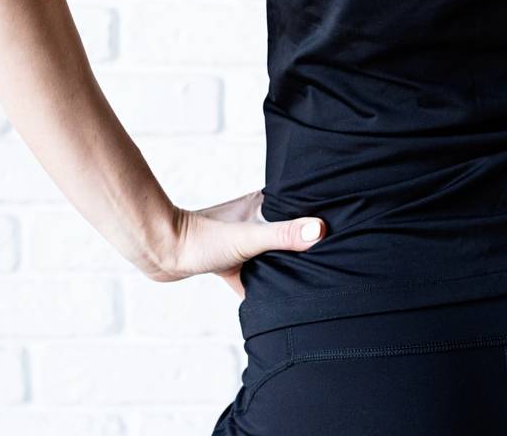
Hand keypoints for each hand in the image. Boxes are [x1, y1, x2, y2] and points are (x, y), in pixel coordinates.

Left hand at [153, 189, 327, 294]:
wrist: (161, 252)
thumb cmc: (201, 238)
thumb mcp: (248, 237)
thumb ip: (284, 235)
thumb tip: (320, 230)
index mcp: (264, 204)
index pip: (301, 206)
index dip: (321, 215)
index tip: (345, 225)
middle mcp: (256, 219)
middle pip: (290, 232)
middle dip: (306, 245)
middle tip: (333, 260)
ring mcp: (243, 240)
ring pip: (274, 254)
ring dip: (286, 267)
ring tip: (310, 282)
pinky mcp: (231, 260)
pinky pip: (257, 274)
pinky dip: (266, 286)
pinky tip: (276, 302)